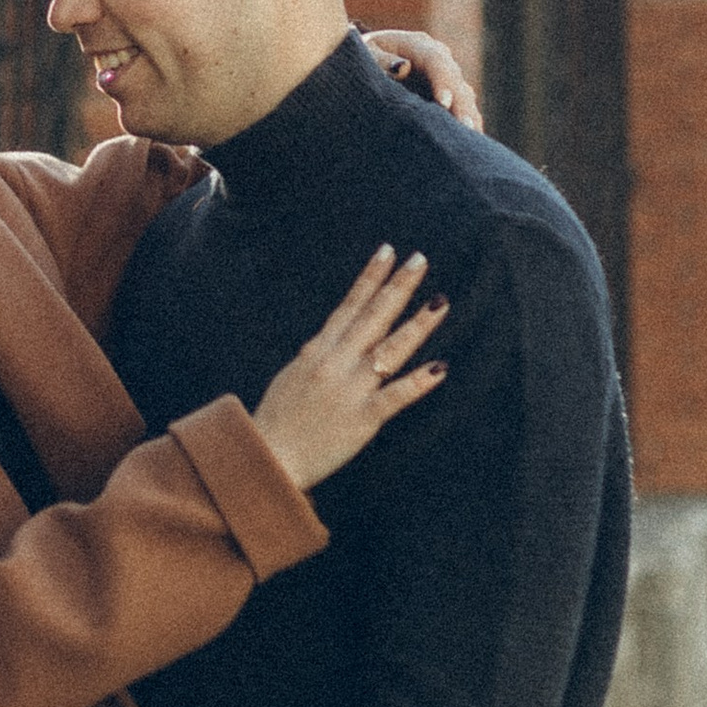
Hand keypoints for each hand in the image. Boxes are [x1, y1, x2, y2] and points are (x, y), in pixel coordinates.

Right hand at [250, 245, 446, 488]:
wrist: (266, 456)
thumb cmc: (277, 418)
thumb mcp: (293, 374)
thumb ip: (316, 353)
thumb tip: (332, 332)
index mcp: (318, 350)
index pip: (350, 305)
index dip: (370, 277)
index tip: (388, 250)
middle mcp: (336, 362)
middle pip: (373, 317)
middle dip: (398, 287)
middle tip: (420, 259)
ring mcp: (350, 389)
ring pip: (390, 349)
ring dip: (417, 324)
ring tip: (440, 302)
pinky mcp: (362, 418)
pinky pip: (395, 397)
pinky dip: (418, 382)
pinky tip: (440, 367)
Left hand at [366, 28, 481, 129]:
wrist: (370, 61)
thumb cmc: (365, 59)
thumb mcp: (366, 55)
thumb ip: (382, 60)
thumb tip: (403, 67)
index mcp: (418, 44)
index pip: (436, 60)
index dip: (442, 81)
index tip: (444, 103)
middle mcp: (439, 57)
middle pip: (455, 79)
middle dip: (461, 104)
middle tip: (466, 126)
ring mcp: (447, 76)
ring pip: (464, 94)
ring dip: (469, 115)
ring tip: (473, 137)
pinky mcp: (450, 93)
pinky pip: (463, 108)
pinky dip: (468, 123)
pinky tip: (473, 141)